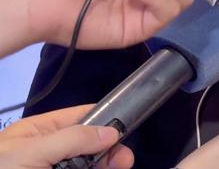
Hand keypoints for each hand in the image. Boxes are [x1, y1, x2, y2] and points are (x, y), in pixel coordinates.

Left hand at [0, 105, 132, 168]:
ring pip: (86, 165)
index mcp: (38, 133)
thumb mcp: (31, 153)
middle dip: (108, 150)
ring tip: (119, 166)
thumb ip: (72, 139)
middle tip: (125, 161)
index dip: (104, 119)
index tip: (126, 129)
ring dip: (104, 165)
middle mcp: (47, 152)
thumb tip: (112, 131)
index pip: (79, 117)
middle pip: (88, 145)